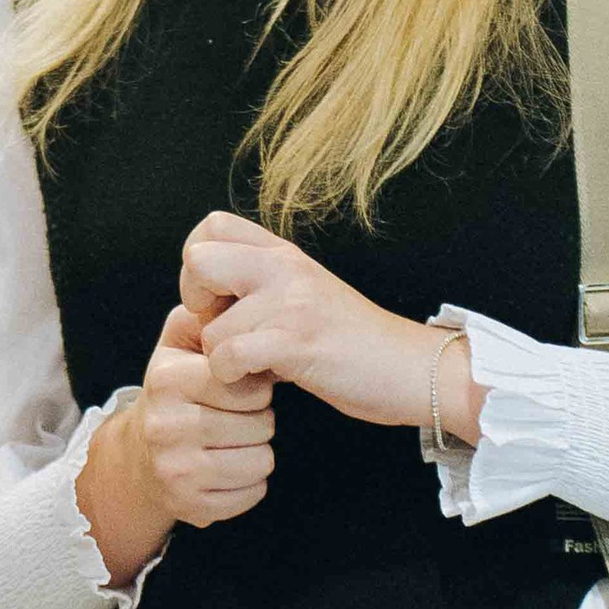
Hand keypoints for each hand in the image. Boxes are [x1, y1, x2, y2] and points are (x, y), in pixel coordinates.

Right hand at [78, 299, 276, 589]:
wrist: (139, 457)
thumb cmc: (175, 391)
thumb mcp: (180, 343)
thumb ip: (208, 315)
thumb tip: (238, 295)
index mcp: (166, 379)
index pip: (245, 381)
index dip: (253, 383)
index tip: (237, 386)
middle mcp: (165, 426)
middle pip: (261, 423)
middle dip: (259, 417)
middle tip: (236, 416)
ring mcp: (176, 471)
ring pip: (262, 460)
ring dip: (258, 449)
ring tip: (233, 440)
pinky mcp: (191, 506)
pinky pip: (253, 493)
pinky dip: (250, 482)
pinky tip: (228, 468)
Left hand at [182, 211, 484, 441]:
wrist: (413, 369)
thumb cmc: (354, 344)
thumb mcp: (305, 297)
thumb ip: (263, 288)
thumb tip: (211, 301)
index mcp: (284, 254)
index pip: (211, 227)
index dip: (199, 265)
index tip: (219, 300)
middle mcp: (285, 267)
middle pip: (198, 259)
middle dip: (196, 303)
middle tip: (224, 331)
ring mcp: (291, 302)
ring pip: (211, 327)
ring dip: (222, 359)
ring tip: (256, 368)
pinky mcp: (296, 341)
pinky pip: (229, 355)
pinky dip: (233, 378)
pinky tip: (262, 381)